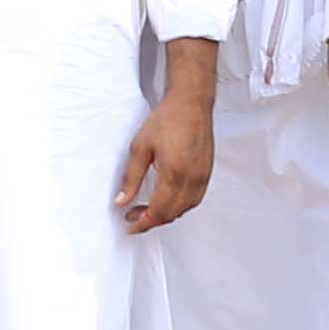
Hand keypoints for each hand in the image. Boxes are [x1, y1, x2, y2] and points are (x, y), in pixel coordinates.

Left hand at [112, 82, 216, 232]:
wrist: (191, 104)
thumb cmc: (168, 119)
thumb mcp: (139, 148)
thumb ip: (130, 178)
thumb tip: (121, 201)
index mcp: (174, 173)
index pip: (158, 211)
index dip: (143, 222)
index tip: (130, 225)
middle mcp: (192, 178)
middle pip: (172, 214)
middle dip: (152, 220)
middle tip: (134, 216)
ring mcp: (202, 177)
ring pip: (184, 209)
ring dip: (166, 214)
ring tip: (147, 209)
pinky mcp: (207, 173)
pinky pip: (194, 199)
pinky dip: (180, 205)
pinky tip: (167, 199)